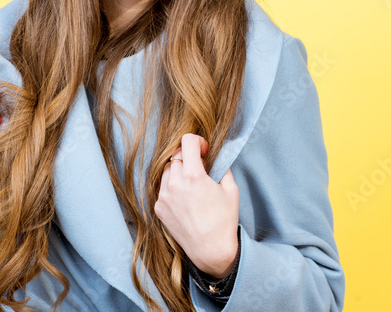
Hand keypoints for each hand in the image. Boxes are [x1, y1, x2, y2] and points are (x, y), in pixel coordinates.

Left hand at [154, 133, 239, 278]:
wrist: (211, 250)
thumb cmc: (224, 220)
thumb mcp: (231, 189)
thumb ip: (222, 167)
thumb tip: (214, 158)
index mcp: (193, 176)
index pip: (187, 142)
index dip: (198, 141)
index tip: (204, 151)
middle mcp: (175, 184)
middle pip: (176, 156)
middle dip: (189, 157)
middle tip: (201, 168)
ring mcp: (164, 197)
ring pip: (167, 171)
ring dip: (178, 171)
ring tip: (191, 184)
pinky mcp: (159, 209)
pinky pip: (163, 188)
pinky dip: (172, 186)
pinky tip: (185, 197)